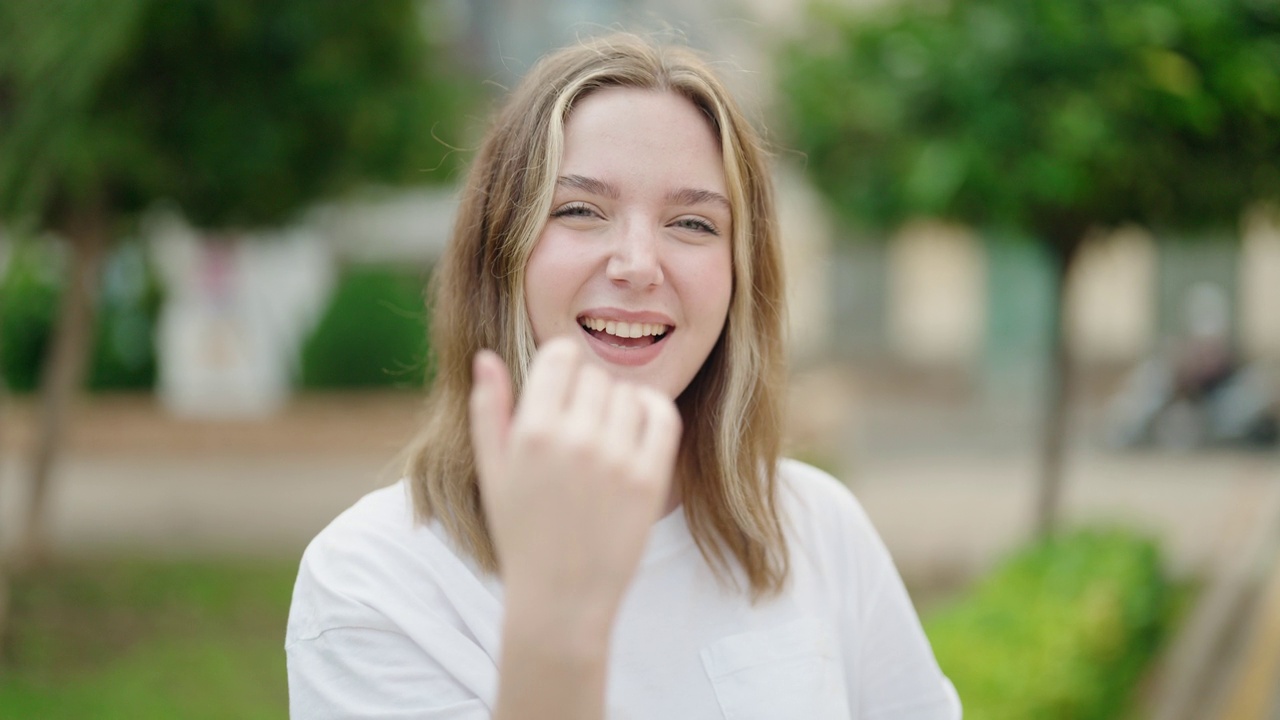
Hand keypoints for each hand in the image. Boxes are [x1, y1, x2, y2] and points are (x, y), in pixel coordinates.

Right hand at [469, 338, 681, 622]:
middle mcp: (575, 440)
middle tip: (581, 424)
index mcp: (532, 432)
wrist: (562, 597)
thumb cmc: (522, 533)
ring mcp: (616, 459)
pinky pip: (662, 415)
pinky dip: (653, 409)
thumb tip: (487, 358)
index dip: (562, 366)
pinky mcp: (650, 478)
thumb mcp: (493, 472)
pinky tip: (639, 423)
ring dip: (618, 406)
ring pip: (628, 394)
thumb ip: (488, 411)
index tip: (562, 386)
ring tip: (606, 436)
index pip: (561, 356)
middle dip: (587, 393)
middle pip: (595, 376)